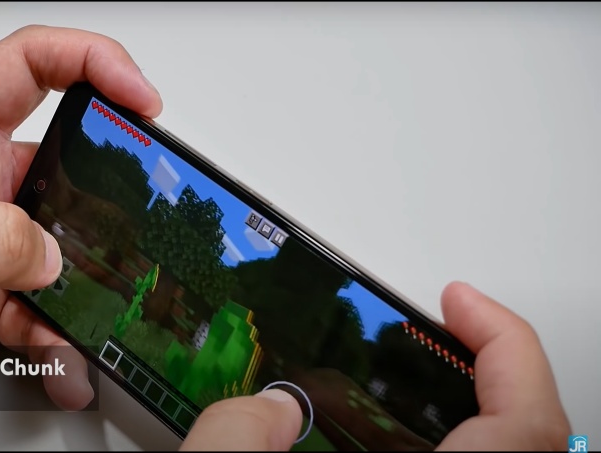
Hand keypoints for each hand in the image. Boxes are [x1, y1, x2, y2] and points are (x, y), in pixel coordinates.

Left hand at [0, 25, 160, 409]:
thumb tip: (53, 254)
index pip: (31, 66)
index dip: (93, 63)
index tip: (140, 99)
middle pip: (69, 168)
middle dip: (111, 199)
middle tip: (141, 230)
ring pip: (64, 254)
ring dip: (88, 290)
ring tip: (100, 319)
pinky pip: (44, 315)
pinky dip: (61, 343)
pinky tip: (64, 364)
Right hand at [178, 282, 572, 451]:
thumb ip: (234, 444)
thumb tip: (266, 409)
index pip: (527, 424)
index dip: (507, 345)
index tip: (460, 301)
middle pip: (530, 433)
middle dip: (499, 370)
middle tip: (459, 333)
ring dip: (479, 409)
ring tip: (432, 375)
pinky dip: (449, 443)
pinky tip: (392, 435)